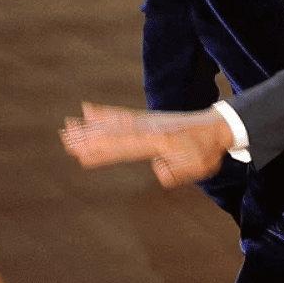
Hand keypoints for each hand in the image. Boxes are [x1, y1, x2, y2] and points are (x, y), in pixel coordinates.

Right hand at [60, 102, 233, 187]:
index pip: (125, 147)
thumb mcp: (195, 168)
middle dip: (89, 138)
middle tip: (65, 139)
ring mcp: (147, 121)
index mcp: (159, 141)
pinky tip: (89, 110)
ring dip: (91, 126)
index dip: (102, 150)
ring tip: (69, 125)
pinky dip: (105, 113)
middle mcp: (149, 128)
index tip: (81, 153)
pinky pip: (123, 115)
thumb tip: (158, 170)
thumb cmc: (207, 151)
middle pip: (114, 133)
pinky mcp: (148, 119)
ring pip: (114, 123)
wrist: (218, 127)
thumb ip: (175, 172)